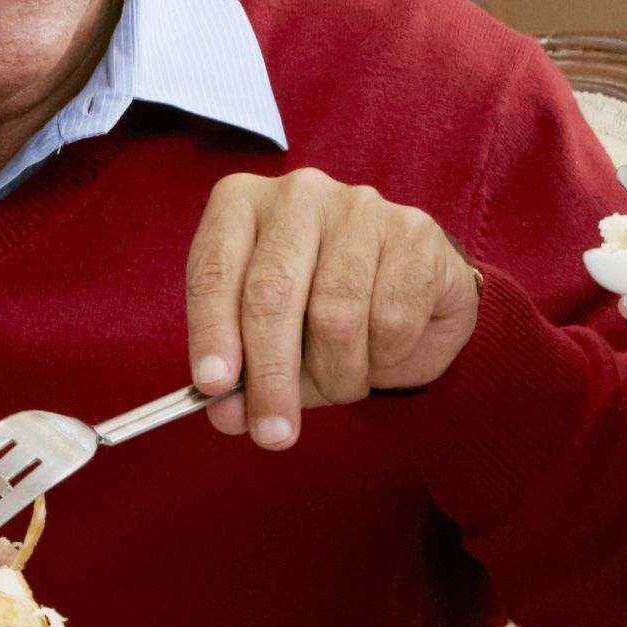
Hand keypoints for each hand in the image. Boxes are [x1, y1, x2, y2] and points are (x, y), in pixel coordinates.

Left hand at [183, 170, 480, 447]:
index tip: (214, 386)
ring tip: (342, 383)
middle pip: (271, 293)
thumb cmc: (326, 310)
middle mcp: (297, 194)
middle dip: (270, 374)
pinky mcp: (415, 233)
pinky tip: (384, 352)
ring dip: (338, 373)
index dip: (211, 332)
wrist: (414, 293)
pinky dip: (384, 358)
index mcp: (242, 205)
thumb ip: (244, 378)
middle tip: (273, 432)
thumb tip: (228, 415)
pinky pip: (390, 319)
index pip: (214, 271)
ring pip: (334, 314)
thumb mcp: (272, 343)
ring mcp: (360, 207)